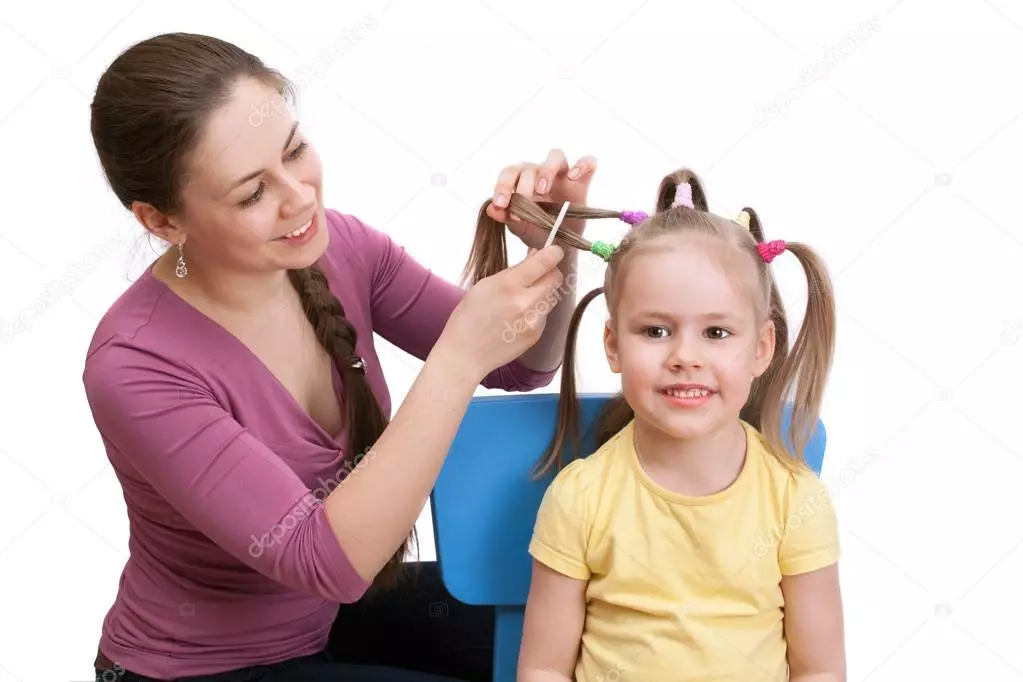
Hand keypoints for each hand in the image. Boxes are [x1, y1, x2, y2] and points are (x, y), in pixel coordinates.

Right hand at [439, 245, 565, 381]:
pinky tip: (517, 317)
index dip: (553, 253)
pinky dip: (536, 310)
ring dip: (543, 291)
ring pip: (552, 296)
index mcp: (508, 285)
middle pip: (556, 278)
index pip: (545, 262)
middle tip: (539, 272)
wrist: (464, 355)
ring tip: (522, 298)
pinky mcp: (536, 335)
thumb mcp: (485, 285)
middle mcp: (525, 303)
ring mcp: (533, 321)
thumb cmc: (469, 318)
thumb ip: (514, 271)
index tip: (554, 250)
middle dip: (550, 271)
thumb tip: (537, 256)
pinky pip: (545, 314)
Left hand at [487, 148, 597, 249]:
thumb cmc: (537, 231)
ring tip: (543, 190)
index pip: (509, 174)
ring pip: (555, 156)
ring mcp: (562, 175)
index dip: (503, 186)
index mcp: (521, 181)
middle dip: (524, 185)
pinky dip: (583, 165)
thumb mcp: (521, 228)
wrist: (560, 246)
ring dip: (547, 170)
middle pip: (530, 166)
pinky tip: (575, 177)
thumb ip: (506, 217)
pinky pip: (587, 162)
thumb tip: (491, 209)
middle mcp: (540, 173)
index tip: (501, 204)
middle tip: (523, 202)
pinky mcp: (582, 181)